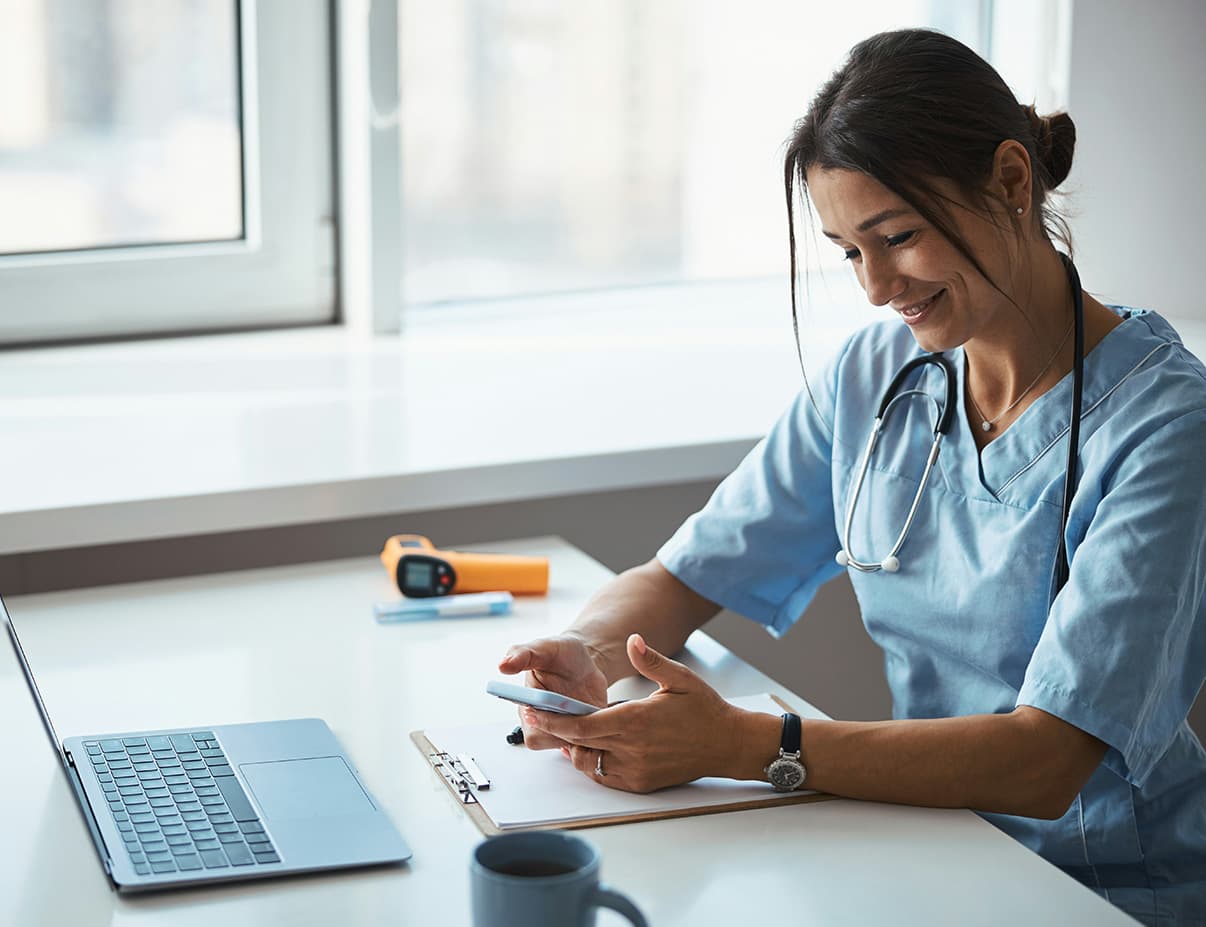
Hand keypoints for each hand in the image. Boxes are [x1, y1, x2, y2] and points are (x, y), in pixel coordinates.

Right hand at [498, 633, 608, 749]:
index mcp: (527, 708)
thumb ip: (522, 654)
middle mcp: (543, 724)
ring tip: (590, 708)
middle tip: (581, 707)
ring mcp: (564, 730)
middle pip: (559, 745)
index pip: (534, 735)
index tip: (561, 709)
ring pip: (573, 749)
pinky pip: (590, 749)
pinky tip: (599, 717)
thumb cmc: (560, 654)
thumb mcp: (543, 647)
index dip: (551, 728)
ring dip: (586, 733)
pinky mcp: (583, 733)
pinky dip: (598, 738)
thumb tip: (503, 665)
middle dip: (571, 728)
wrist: (583, 662)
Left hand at [522, 633, 747, 792]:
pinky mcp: (640, 783)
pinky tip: (589, 746)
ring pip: (588, 763)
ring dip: (574, 748)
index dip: (555, 719)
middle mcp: (632, 749)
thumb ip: (651, 660)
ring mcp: (635, 770)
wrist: (729, 745)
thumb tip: (632, 640)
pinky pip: (605, 776)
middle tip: (536, 717)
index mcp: (636, 721)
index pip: (582, 725)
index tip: (535, 710)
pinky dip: (592, 762)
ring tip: (565, 729)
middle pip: (579, 744)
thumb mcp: (680, 678)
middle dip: (556, 731)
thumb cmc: (705, 710)